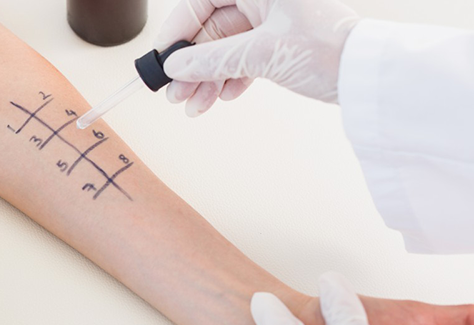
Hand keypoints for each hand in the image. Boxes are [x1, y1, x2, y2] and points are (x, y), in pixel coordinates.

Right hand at [154, 0, 359, 115]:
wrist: (369, 76)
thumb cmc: (328, 49)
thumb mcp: (262, 53)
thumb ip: (213, 59)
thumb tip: (176, 66)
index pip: (202, 1)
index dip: (179, 29)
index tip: (164, 58)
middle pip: (211, 29)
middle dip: (192, 65)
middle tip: (175, 93)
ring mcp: (271, 20)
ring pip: (225, 48)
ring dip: (208, 78)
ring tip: (195, 105)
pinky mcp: (280, 43)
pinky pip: (243, 58)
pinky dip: (231, 79)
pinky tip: (224, 97)